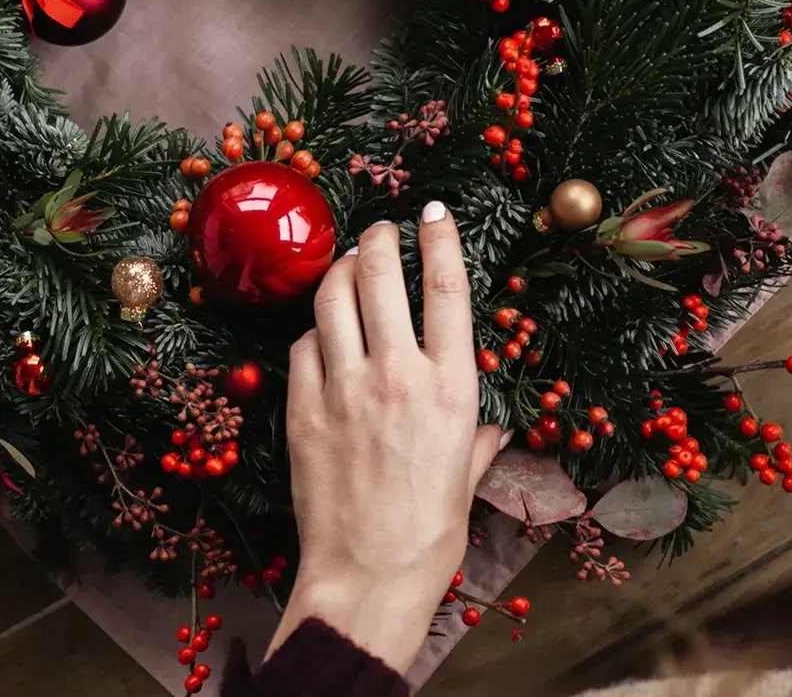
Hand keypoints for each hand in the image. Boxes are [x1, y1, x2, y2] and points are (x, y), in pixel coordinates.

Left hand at [267, 200, 503, 672]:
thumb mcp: (467, 479)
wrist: (367, 578)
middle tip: (380, 229)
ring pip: (332, 299)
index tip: (433, 212)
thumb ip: (476, 439)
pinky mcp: (303, 409)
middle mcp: (398, 377)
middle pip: (381, 277)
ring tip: (346, 261)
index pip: (447, 290)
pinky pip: (303, 347)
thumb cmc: (429, 537)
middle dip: (379, 240)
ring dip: (339, 269)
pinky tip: (320, 330)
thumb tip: (488, 427)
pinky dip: (313, 329)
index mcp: (452, 390)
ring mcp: (345, 389)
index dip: (439, 240)